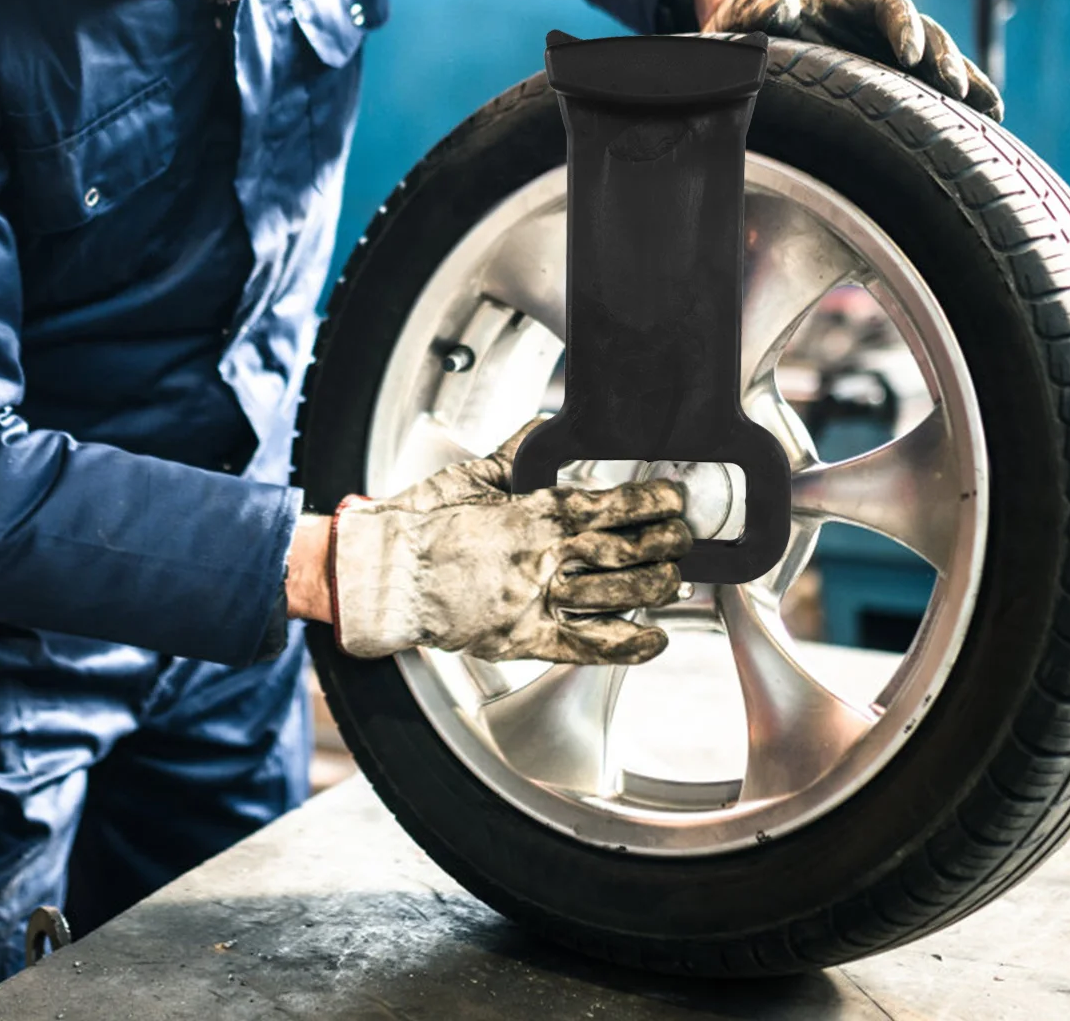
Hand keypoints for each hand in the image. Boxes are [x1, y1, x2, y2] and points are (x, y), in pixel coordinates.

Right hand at [326, 425, 693, 663]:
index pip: (609, 504)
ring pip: (615, 595)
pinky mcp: (523, 638)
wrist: (383, 574)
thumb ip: (519, 451)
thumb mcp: (475, 474)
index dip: (650, 501)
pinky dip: (626, 645)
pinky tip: (655, 638)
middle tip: (686, 537)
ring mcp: (535, 600)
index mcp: (533, 511)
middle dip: (664, 543)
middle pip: (624, 549)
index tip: (675, 497)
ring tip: (676, 578)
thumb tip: (546, 424)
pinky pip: (585, 645)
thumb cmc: (423, 522)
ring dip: (654, 586)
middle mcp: (542, 556)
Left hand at [700, 0, 1002, 120]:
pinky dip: (959, 102)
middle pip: (924, 32)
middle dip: (943, 60)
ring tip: (992, 111)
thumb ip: (761, 9)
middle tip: (954, 90)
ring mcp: (887, 52)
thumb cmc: (749, 20)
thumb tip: (780, 12)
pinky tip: (988, 123)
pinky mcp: (890, 79)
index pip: (887, 5)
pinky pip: (929, 89)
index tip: (910, 56)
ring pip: (936, 63)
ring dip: (965, 83)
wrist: (751, 32)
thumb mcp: (746, 11)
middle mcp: (875, 24)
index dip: (904, 27)